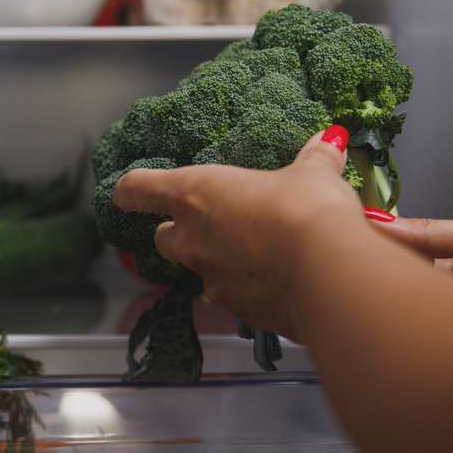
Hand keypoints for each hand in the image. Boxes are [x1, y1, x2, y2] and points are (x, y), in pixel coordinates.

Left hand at [111, 128, 371, 341]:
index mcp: (195, 194)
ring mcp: (213, 280)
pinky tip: (279, 279)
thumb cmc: (306, 211)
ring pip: (199, 271)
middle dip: (175, 233)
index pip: (140, 190)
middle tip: (204, 223)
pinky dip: (249, 287)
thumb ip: (316, 159)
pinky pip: (234, 296)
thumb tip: (329, 140)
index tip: (123, 192)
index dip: (129, 190)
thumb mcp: (314, 175)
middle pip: (163, 239)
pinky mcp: (240, 311)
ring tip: (254, 251)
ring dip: (217, 261)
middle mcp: (193, 239)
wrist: (328, 275)